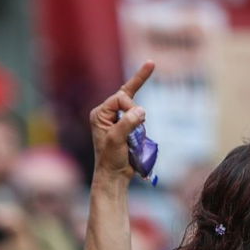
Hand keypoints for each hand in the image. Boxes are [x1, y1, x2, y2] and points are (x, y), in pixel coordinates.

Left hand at [88, 61, 154, 184]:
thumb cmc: (111, 158)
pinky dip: (142, 121)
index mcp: (99, 114)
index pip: (119, 98)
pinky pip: (137, 115)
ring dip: (140, 118)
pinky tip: (140, 131)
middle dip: (137, 97)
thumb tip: (141, 111)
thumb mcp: (116, 140)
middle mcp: (106, 114)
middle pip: (126, 94)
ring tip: (134, 138)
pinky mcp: (125, 126)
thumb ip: (127, 123)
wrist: (114, 175)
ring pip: (134, 106)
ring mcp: (116, 119)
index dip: (131, 107)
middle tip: (150, 74)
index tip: (138, 121)